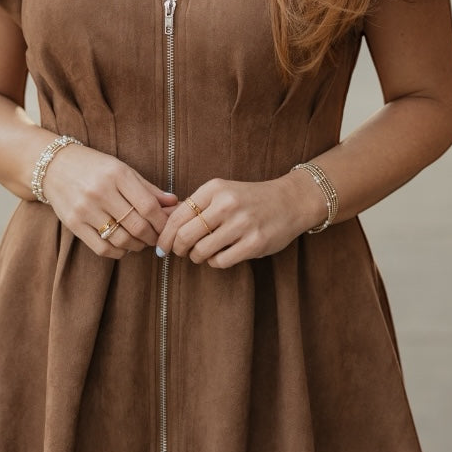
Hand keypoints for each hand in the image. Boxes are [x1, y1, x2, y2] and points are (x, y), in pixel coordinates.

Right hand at [43, 143, 176, 259]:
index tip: (168, 226)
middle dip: (153, 236)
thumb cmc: (94, 167)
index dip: (162, 221)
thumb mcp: (122, 169)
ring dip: (137, 245)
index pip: (148, 205)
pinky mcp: (73, 224)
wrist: (55, 166)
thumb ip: (148, 188)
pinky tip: (123, 246)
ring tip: (141, 241)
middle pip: (137, 225)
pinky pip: (102, 247)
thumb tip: (174, 203)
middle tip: (157, 238)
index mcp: (117, 174)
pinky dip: (118, 251)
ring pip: (121, 239)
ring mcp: (85, 209)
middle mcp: (101, 191)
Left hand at [157, 172, 325, 269]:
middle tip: (179, 252)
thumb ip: (196, 206)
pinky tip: (220, 255)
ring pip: (201, 251)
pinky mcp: (254, 243)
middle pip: (185, 235)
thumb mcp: (222, 193)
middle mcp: (227, 204)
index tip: (161, 246)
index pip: (177, 215)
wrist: (290, 201)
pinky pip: (220, 261)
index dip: (165, 235)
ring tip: (202, 252)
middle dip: (177, 249)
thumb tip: (162, 224)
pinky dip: (215, 262)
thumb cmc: (249, 199)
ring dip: (197, 257)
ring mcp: (242, 224)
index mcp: (214, 188)